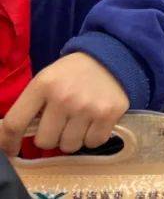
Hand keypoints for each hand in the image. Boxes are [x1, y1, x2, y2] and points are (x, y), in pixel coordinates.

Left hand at [0, 52, 128, 156]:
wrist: (112, 56)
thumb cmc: (73, 73)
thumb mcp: (46, 79)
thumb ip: (31, 106)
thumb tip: (13, 139)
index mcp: (43, 85)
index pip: (15, 123)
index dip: (8, 142)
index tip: (11, 150)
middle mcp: (64, 97)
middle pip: (45, 142)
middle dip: (51, 136)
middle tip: (61, 123)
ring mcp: (88, 107)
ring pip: (69, 146)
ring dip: (73, 138)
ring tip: (80, 121)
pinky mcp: (109, 113)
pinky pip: (93, 143)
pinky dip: (93, 137)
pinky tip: (95, 121)